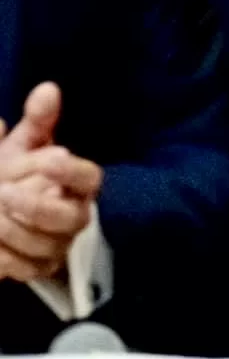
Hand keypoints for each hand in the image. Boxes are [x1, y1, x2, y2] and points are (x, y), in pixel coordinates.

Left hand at [0, 85, 101, 283]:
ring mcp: (58, 246)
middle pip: (69, 219)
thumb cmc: (21, 173)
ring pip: (43, 246)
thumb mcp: (26, 145)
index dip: (71, 170)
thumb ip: (37, 120)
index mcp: (79, 185)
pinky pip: (22, 269)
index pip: (89, 179)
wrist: (8, 210)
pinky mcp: (37, 269)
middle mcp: (76, 217)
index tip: (52, 156)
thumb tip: (47, 89)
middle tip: (3, 191)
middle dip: (35, 207)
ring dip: (11, 231)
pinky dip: (2, 256)